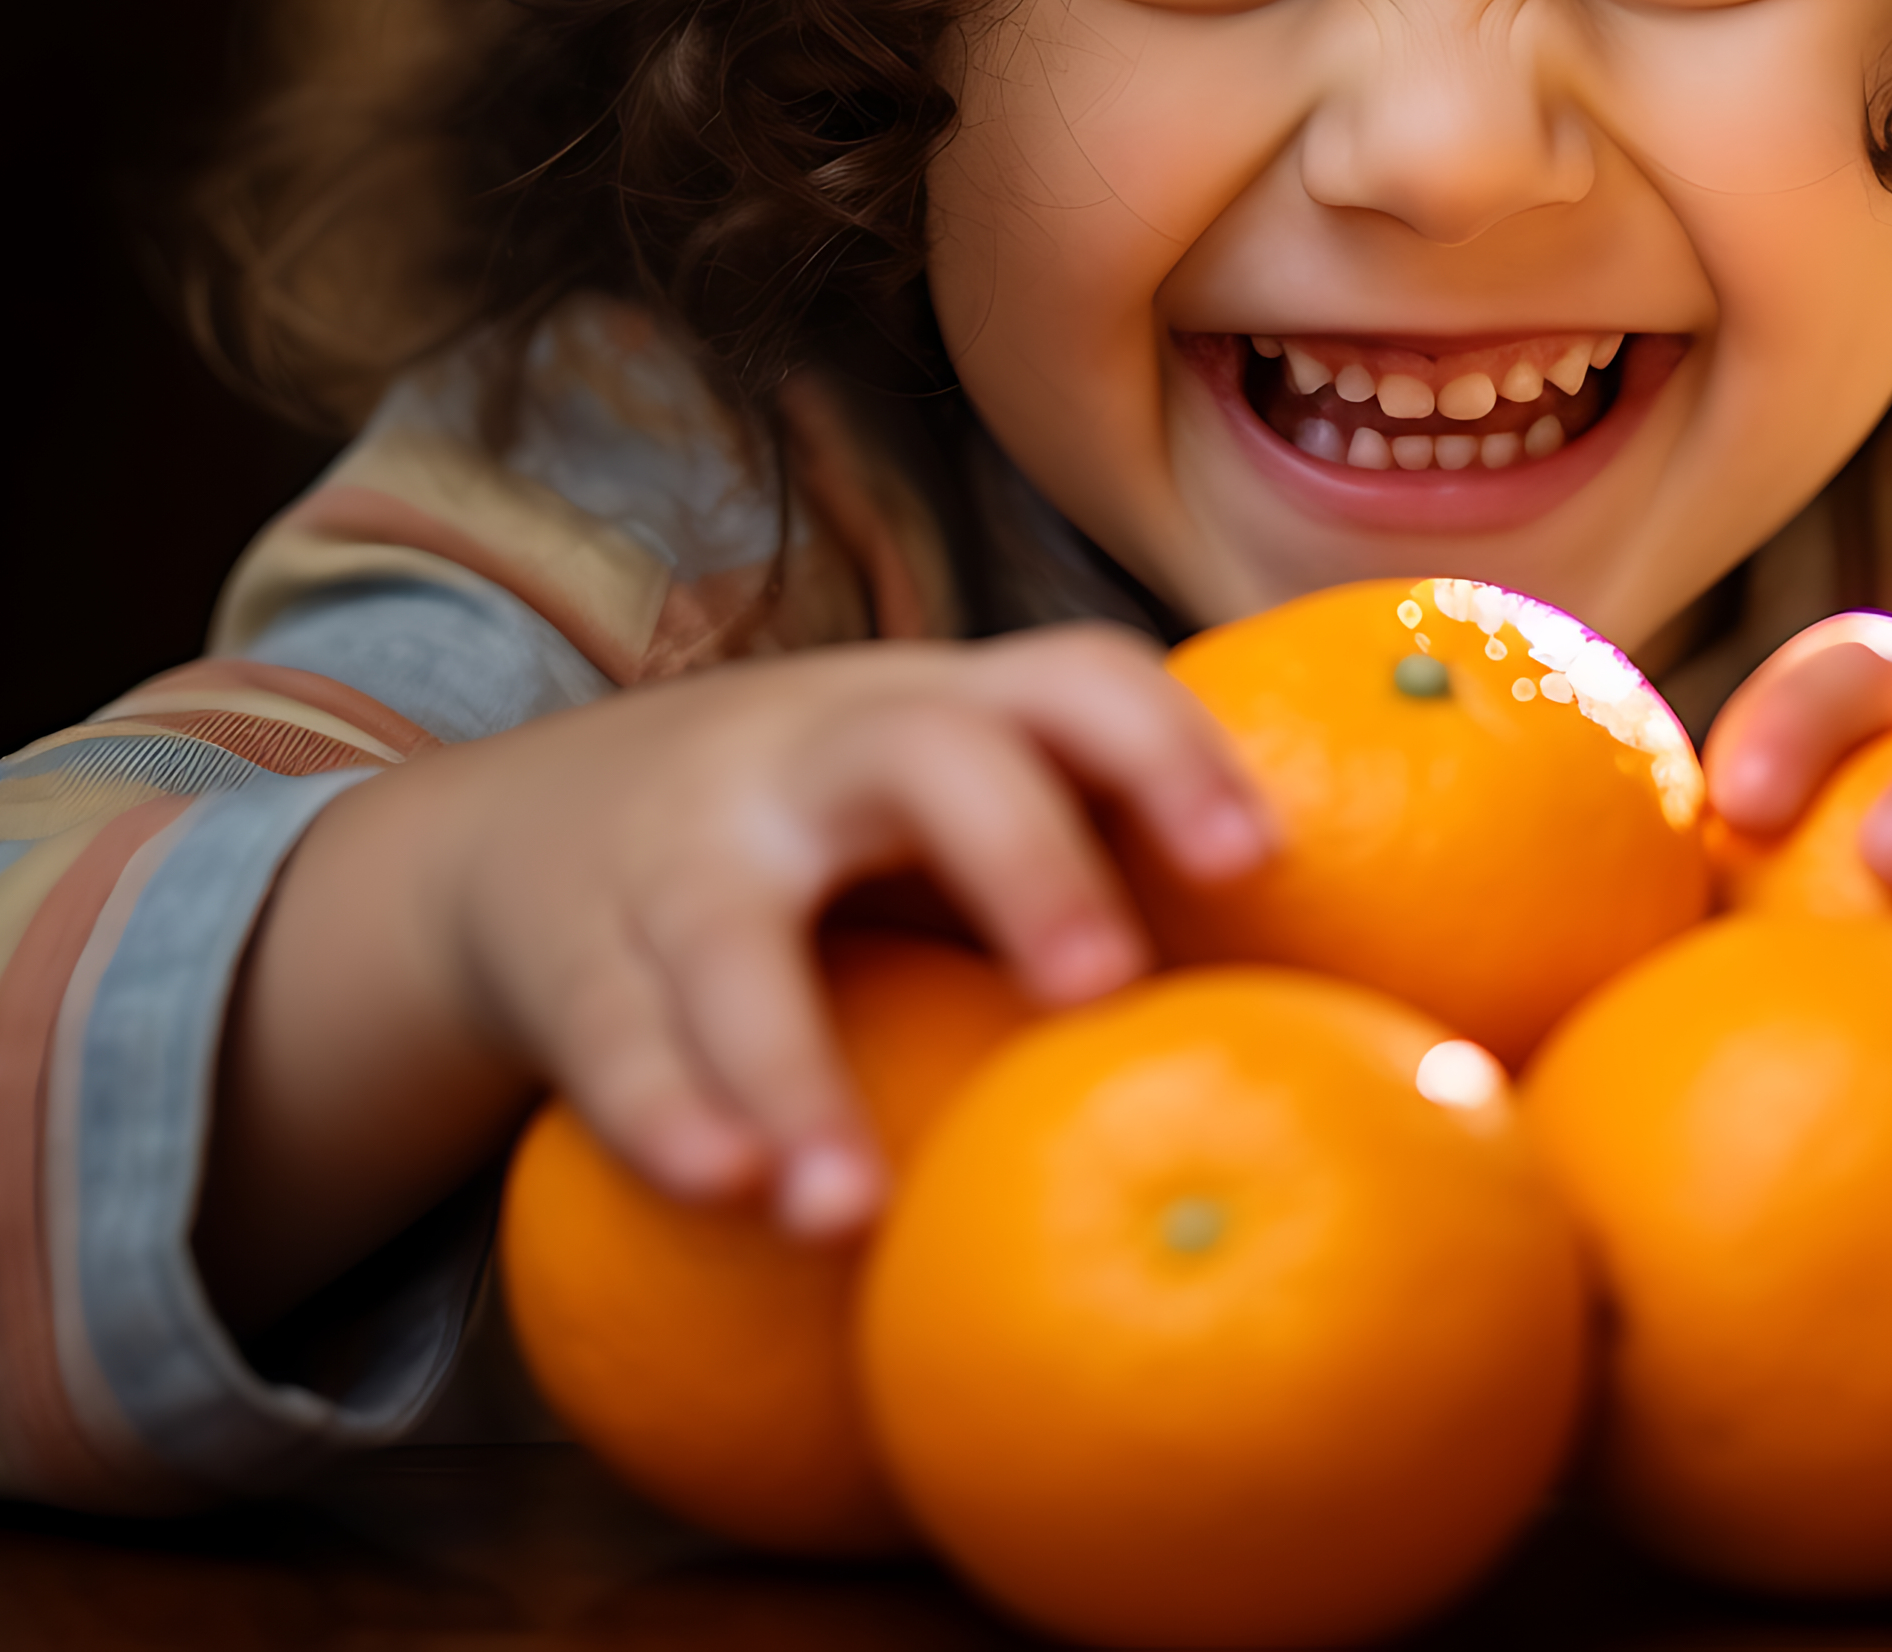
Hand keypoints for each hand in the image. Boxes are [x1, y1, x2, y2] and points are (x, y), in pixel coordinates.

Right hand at [195, 626, 1262, 1327]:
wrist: (538, 824)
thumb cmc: (841, 845)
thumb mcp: (949, 814)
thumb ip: (1101, 885)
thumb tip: (1354, 1057)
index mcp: (949, 714)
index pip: (1079, 684)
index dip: (1171, 753)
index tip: (1257, 862)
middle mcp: (822, 752)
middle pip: (931, 757)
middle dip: (1022, 858)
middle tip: (1099, 988)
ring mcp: (687, 844)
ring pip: (731, 927)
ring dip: (791, 1061)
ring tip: (848, 1207)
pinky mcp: (576, 947)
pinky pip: (614, 1027)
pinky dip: (665, 1107)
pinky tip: (731, 1190)